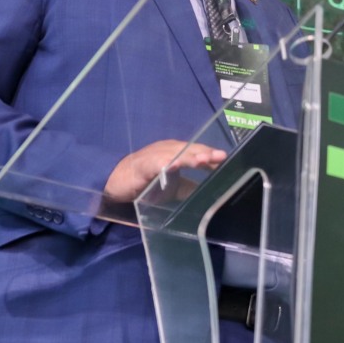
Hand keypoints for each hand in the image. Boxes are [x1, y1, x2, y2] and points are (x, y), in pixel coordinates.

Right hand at [104, 139, 227, 201]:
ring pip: (176, 153)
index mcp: (178, 152)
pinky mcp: (144, 165)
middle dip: (205, 152)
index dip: (212, 156)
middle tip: (220, 156)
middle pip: (190, 149)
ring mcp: (156, 155)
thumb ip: (191, 188)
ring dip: (190, 156)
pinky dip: (166, 163)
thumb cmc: (148, 182)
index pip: (198, 152)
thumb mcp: (173, 187)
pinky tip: (174, 166)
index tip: (227, 160)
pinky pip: (156, 163)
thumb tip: (212, 193)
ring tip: (204, 160)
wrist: (117, 182)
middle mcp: (169, 150)